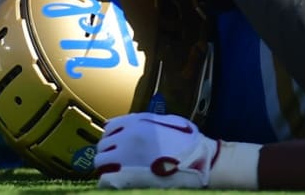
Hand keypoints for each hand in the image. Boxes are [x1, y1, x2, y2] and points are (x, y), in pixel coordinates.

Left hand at [97, 113, 258, 188]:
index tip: (116, 146)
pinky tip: (115, 184)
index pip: (109, 128)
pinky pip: (106, 179)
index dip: (112, 138)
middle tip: (116, 163)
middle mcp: (127, 138)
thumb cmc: (188, 143)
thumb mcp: (165, 122)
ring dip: (106, 167)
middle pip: (103, 145)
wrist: (203, 163)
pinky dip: (107, 181)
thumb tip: (114, 123)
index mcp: (135, 123)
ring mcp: (127, 158)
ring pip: (101, 162)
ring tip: (116, 174)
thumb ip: (140, 120)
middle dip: (107, 153)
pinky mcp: (130, 177)